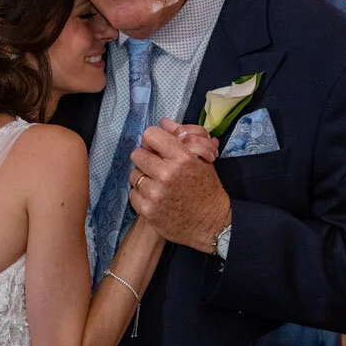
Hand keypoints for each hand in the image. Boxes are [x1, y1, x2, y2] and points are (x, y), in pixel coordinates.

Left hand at [128, 119, 230, 251]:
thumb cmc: (207, 189)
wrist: (212, 224)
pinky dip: (142, 195)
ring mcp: (155, 194)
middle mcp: (166, 174)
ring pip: (134, 175)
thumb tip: (163, 122)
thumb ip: (182, 139)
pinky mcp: (148, 211)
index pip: (151, 135)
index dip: (154, 140)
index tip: (158, 148)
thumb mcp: (202, 160)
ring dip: (143, 177)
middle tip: (156, 167)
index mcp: (181, 158)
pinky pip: (133, 194)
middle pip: (137, 154)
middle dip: (146, 158)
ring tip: (157, 184)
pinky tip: (155, 197)